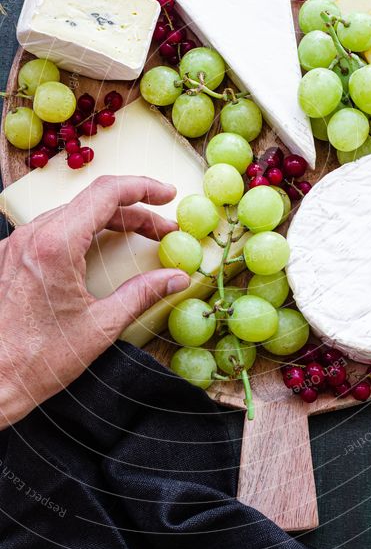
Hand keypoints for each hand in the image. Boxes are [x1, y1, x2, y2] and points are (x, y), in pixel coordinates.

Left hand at [0, 175, 189, 428]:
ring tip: (139, 237)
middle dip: (134, 211)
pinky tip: (99, 251)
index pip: (107, 193)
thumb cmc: (37, 361)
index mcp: (55, 246)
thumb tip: (176, 278)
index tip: (168, 195)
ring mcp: (16, 246)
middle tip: (164, 230)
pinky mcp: (8, 258)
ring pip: (72, 214)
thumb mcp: (100, 327)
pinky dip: (83, 232)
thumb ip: (142, 295)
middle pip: (93, 202)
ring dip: (109, 221)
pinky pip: (51, 230)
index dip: (143, 188)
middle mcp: (31, 237)